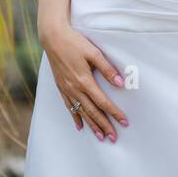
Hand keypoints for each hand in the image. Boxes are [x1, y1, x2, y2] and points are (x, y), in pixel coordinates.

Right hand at [40, 23, 128, 141]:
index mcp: (84, 81)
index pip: (103, 102)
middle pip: (92, 111)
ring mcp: (66, 89)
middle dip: (104, 125)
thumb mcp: (94, 53)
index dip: (114, 113)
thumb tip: (121, 83)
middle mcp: (74, 88)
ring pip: (81, 112)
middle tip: (114, 138)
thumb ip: (107, 69)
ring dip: (91, 125)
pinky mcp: (61, 87)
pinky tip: (80, 126)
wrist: (53, 38)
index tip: (124, 122)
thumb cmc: (75, 43)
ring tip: (100, 136)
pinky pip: (69, 106)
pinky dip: (75, 117)